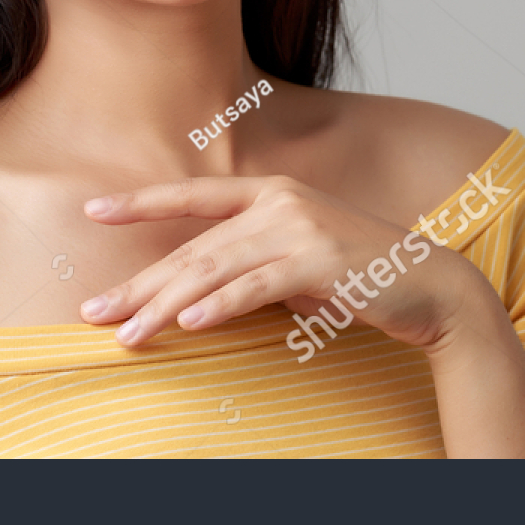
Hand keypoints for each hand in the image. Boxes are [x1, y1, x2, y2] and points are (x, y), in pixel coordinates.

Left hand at [79, 174, 487, 350]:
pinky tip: (188, 323)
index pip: (192, 196)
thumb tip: (198, 288)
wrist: (430, 286)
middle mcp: (278, 202)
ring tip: (128, 332)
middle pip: (193, 248)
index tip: (93, 210)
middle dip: (139, 283)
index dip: (140, 202)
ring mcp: (298, 228)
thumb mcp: (297, 255)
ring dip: (165, 305)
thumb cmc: (358, 274)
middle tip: (94, 311)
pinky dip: (219, 306)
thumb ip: (251, 258)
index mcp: (270, 192)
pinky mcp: (318, 261)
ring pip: (214, 270)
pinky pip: (255, 287)